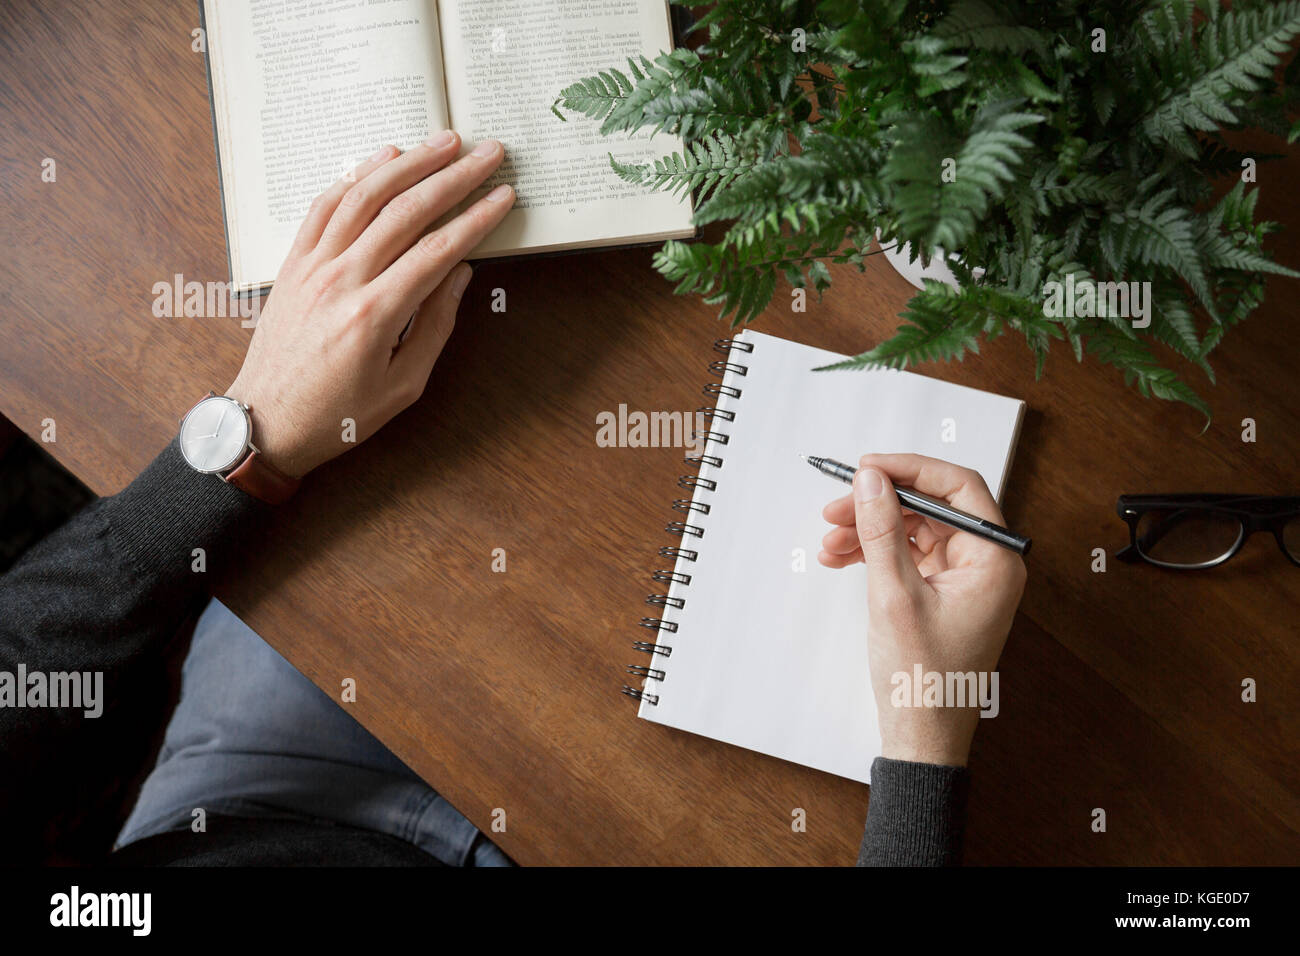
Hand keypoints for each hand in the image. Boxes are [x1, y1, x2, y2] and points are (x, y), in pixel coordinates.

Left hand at [226, 133, 514, 477]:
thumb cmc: (337, 416)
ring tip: (444, 141)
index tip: (503, 196)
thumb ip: (435, 327)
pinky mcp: (293, 263)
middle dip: (453, 177)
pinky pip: (325, 206)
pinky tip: (384, 159)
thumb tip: (459, 274)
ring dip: (409, 163)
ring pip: (364, 197)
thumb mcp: (402, 387)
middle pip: (405, 212)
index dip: (476, 219)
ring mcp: (312, 267)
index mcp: (373, 316)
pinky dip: (356, 176)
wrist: (265, 423)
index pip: (436, 251)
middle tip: (487, 153)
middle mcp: (341, 281)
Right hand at [818, 453, 1026, 766]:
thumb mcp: (894, 595)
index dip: (910, 470)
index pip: (958, 488)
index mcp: (995, 561)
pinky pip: (908, 556)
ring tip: (831, 540)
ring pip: (914, 530)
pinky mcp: (943, 594)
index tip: (869, 467)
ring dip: (870, 529)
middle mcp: (987, 565)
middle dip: (880, 504)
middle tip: (837, 506)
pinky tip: (842, 557)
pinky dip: (875, 553)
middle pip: (930, 507)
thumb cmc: (924, 680)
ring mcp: (965, 580)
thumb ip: (882, 530)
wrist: (922, 738)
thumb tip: (871, 480)